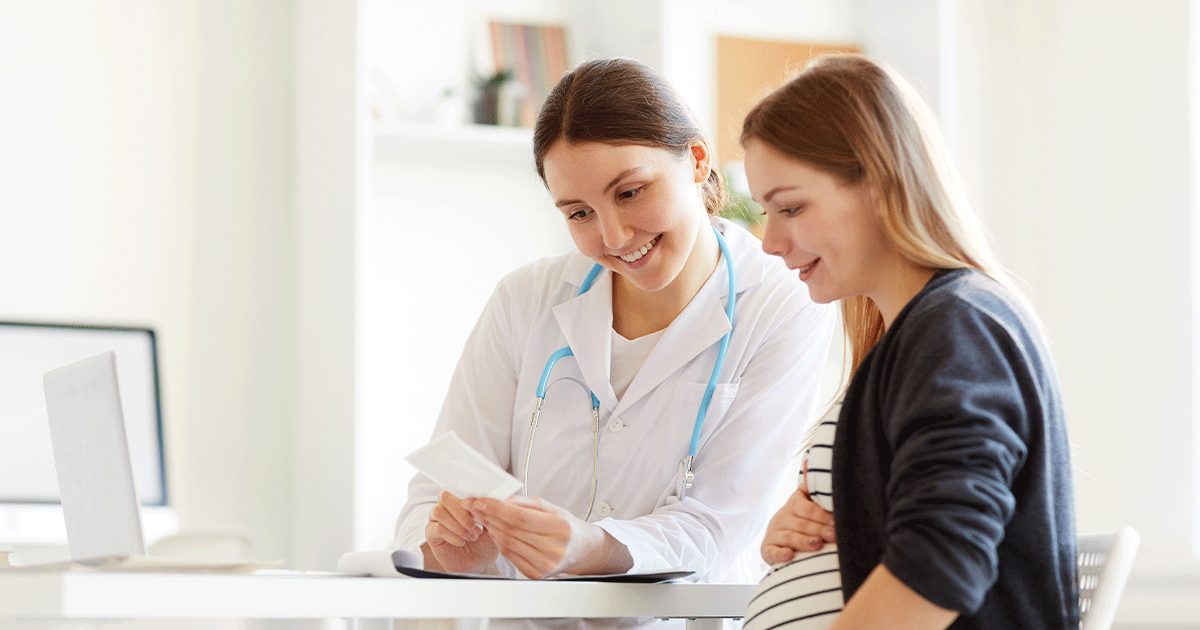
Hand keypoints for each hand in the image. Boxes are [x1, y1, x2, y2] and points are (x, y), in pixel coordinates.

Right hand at [423, 490, 499, 573]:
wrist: (480, 563)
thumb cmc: (486, 541)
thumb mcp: (492, 524)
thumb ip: (486, 510)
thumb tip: (481, 499)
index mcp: (461, 499)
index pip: (458, 487)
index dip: (469, 498)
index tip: (481, 511)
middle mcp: (447, 506)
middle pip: (444, 496)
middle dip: (462, 512)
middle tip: (476, 527)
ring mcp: (437, 518)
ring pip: (438, 511)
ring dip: (457, 525)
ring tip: (471, 536)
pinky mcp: (431, 533)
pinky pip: (437, 528)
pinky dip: (452, 536)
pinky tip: (462, 542)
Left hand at [464, 495, 619, 578]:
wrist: (581, 549)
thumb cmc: (566, 526)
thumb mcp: (551, 507)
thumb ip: (524, 503)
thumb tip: (500, 499)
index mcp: (559, 528)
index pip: (519, 518)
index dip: (496, 509)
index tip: (480, 501)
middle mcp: (553, 549)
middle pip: (510, 531)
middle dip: (488, 516)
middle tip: (475, 506)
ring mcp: (544, 564)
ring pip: (506, 544)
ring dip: (491, 529)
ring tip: (483, 517)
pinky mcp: (535, 574)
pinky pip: (509, 555)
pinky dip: (498, 542)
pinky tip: (495, 531)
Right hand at [761, 480, 835, 564]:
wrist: (784, 543)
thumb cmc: (807, 523)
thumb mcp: (812, 506)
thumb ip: (818, 494)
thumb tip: (823, 471)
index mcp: (794, 504)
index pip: (806, 508)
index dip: (822, 515)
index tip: (837, 522)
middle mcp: (782, 517)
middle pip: (801, 523)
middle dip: (819, 530)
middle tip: (834, 536)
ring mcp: (773, 533)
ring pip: (789, 537)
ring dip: (804, 541)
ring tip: (818, 545)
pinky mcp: (767, 550)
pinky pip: (772, 552)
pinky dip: (781, 554)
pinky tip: (790, 555)